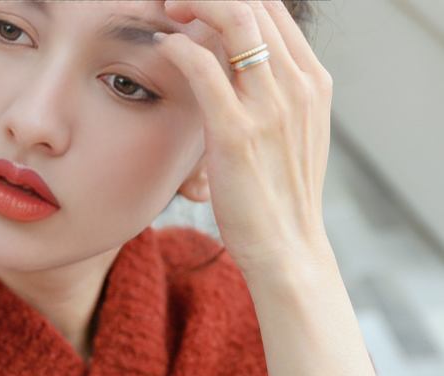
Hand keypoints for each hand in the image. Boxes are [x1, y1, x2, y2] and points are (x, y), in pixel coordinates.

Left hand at [156, 0, 332, 273]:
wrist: (288, 251)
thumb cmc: (282, 201)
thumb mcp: (293, 138)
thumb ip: (277, 99)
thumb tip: (244, 73)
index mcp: (313, 83)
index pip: (274, 10)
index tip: (201, 6)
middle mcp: (297, 86)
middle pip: (254, 2)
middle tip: (175, 3)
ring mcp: (270, 107)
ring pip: (233, 17)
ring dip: (192, 3)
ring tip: (166, 13)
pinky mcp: (237, 132)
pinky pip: (200, 64)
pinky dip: (174, 47)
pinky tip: (161, 49)